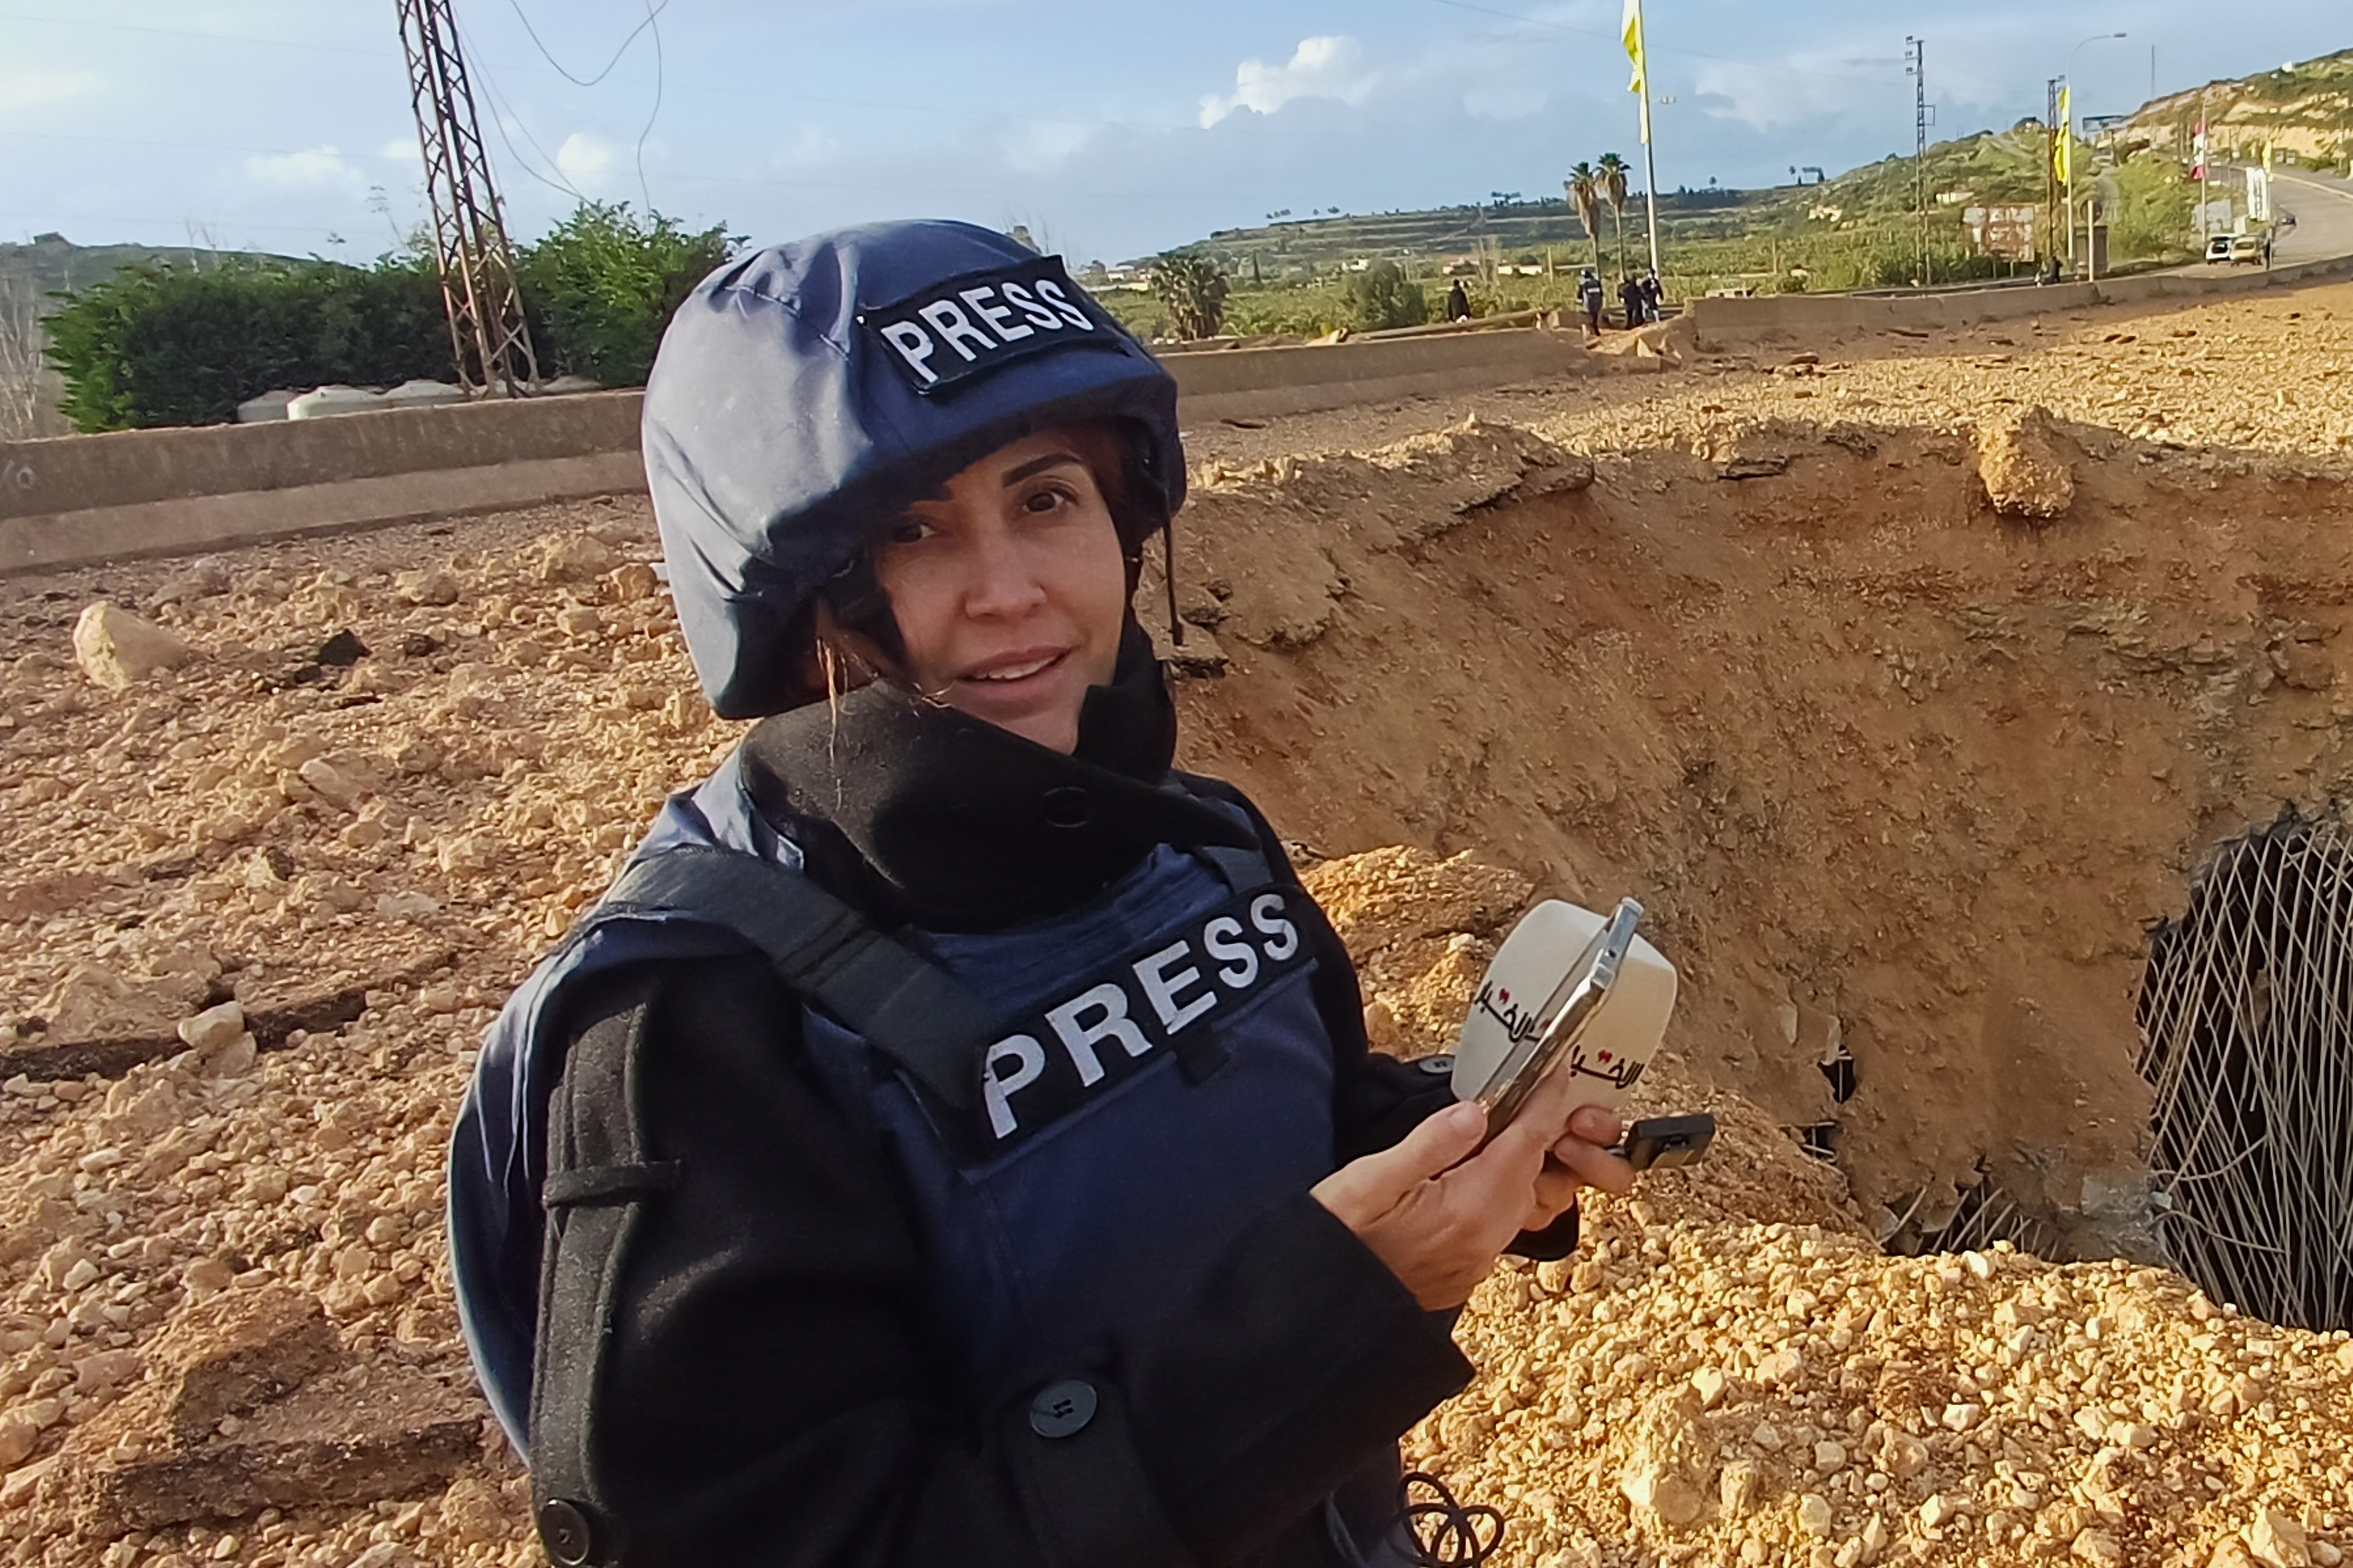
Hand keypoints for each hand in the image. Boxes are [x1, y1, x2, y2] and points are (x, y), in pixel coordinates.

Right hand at [1310, 1065, 1636, 1309]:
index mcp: (1466, 1209)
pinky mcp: (1464, 1273)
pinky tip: (1466, 1178)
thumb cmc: (1336, 1238)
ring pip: (1517, 1200)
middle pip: (1527, 1173)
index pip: (1524, 1146)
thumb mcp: (1371, 1179)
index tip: (1553, 1075)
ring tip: (1486, 1133)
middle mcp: (1483, 1239)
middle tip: (1516, 1094)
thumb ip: (1430, 1143)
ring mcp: (1476, 1261)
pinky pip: (1498, 1224)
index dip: (1543, 1106)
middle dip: (1529, 1132)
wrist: (1321, 1305)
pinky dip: (1496, 1193)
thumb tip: (1476, 1113)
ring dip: (1513, 1164)